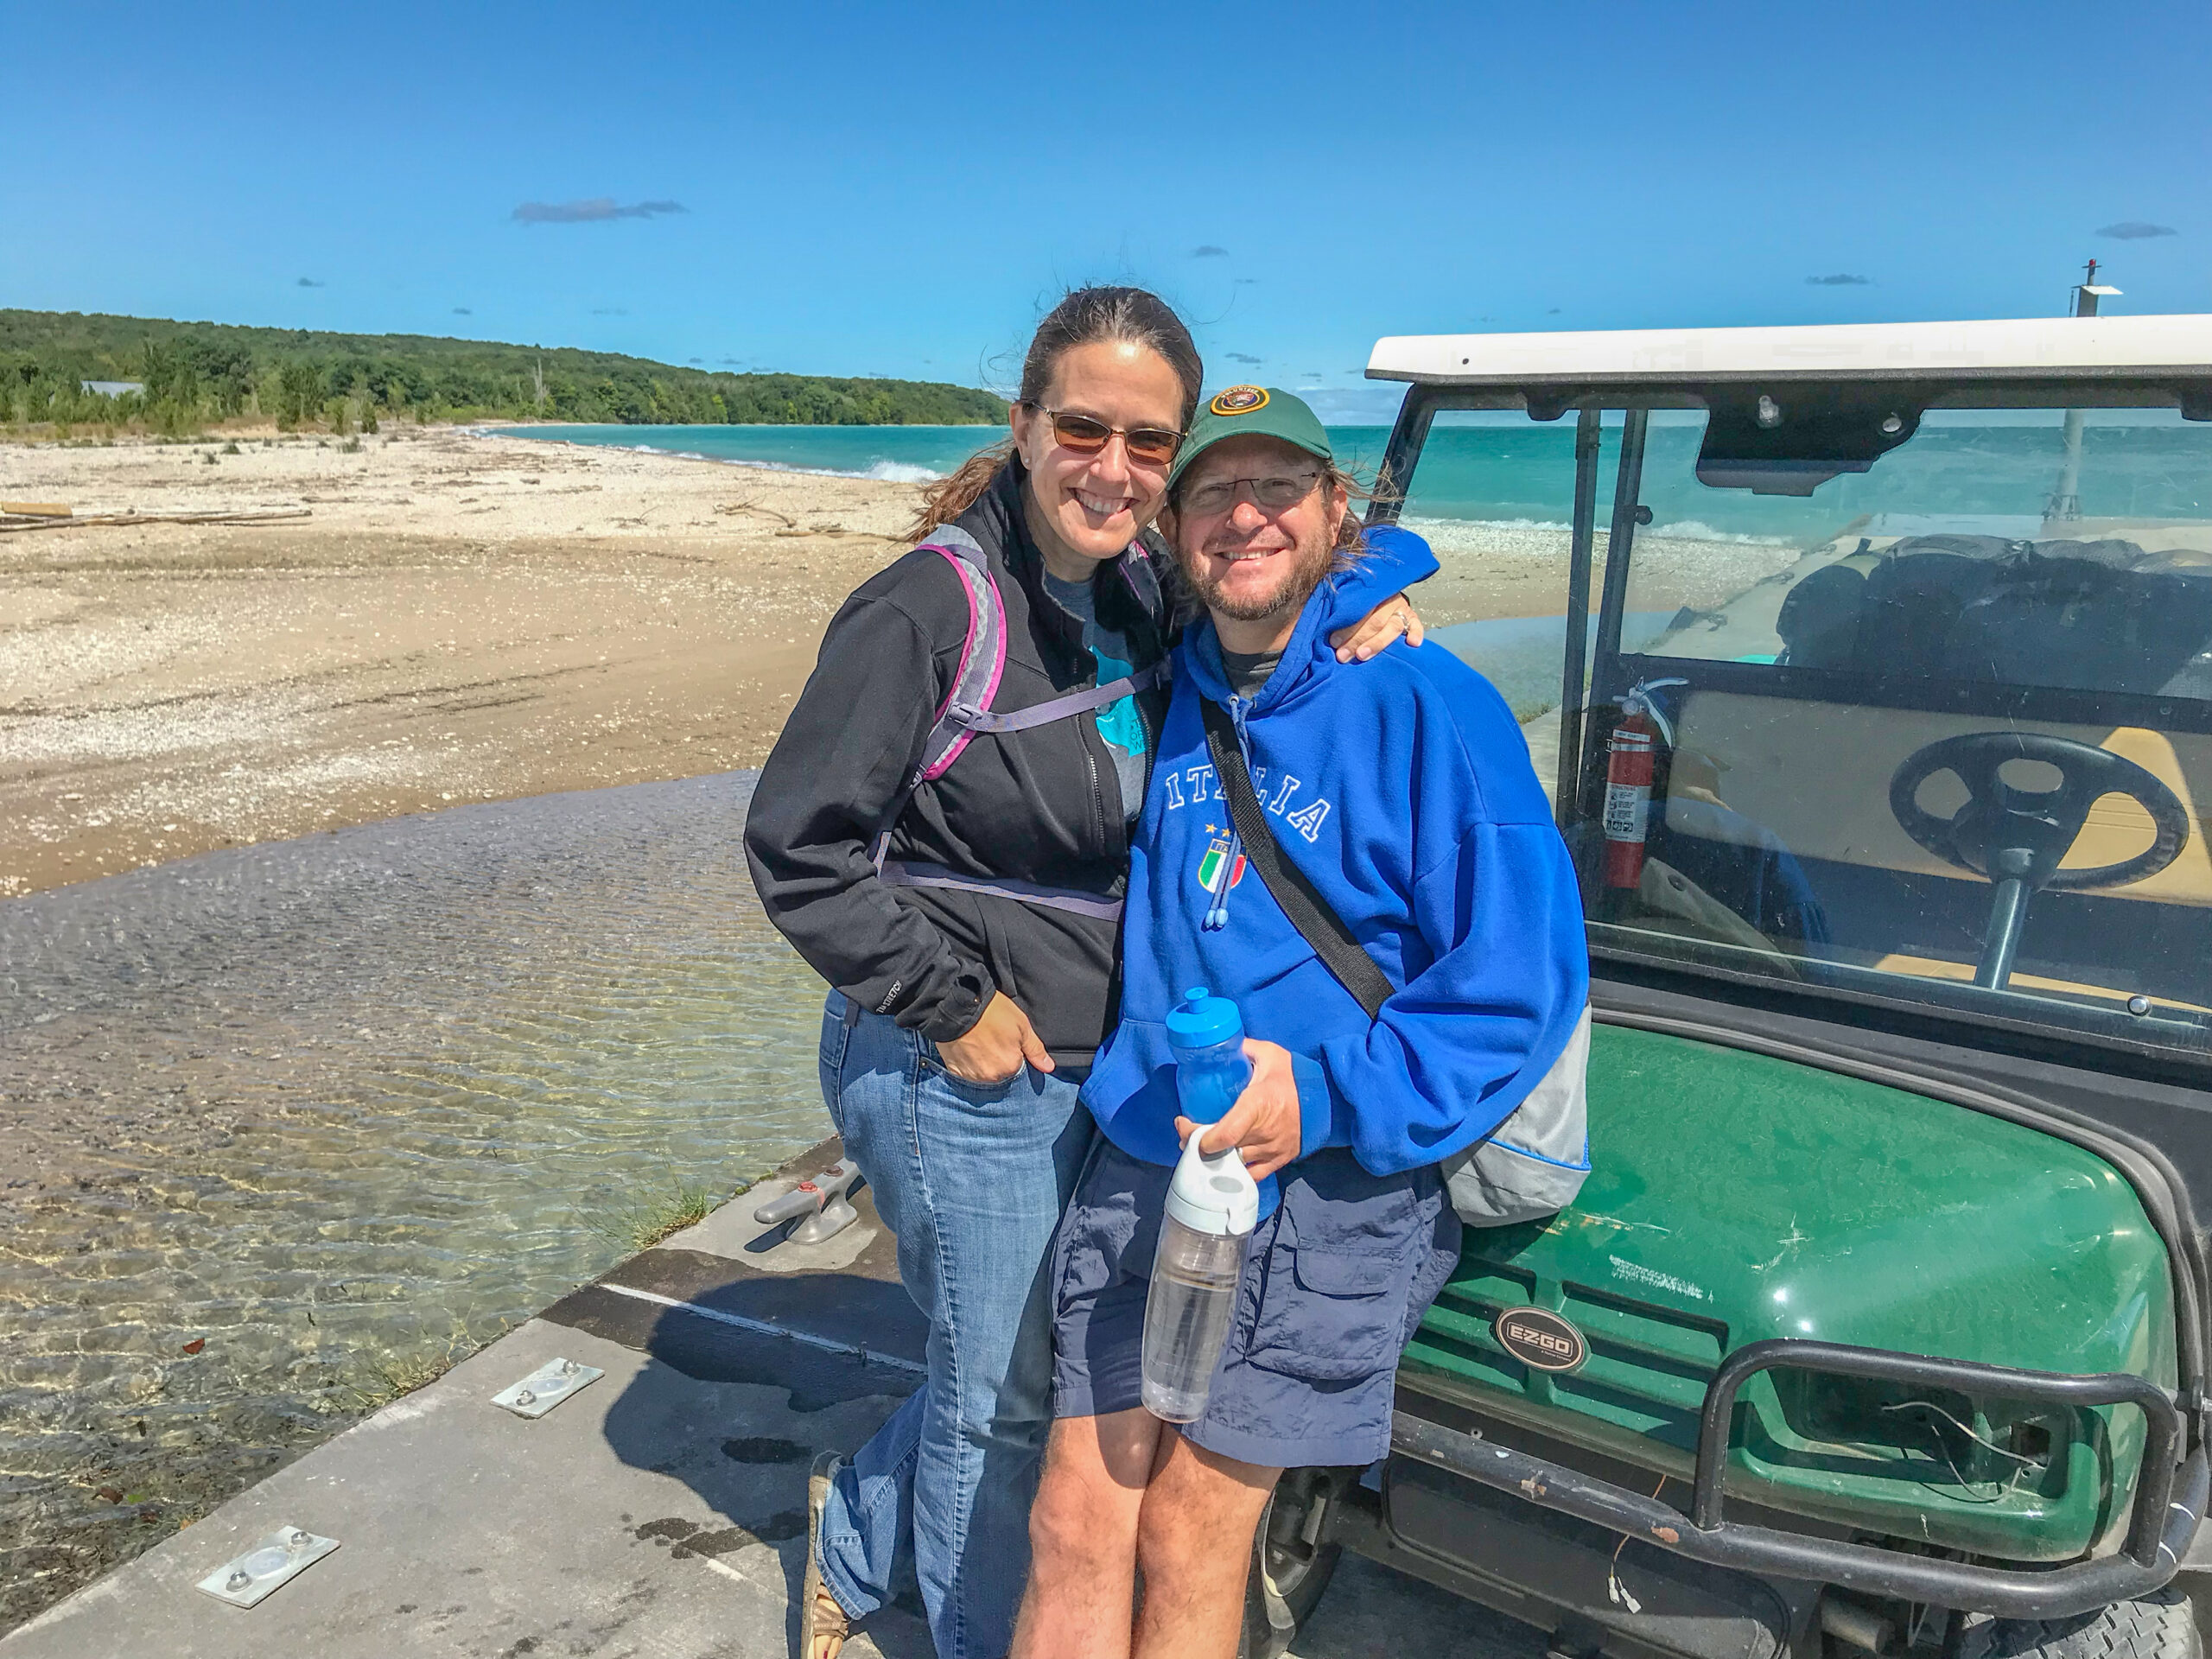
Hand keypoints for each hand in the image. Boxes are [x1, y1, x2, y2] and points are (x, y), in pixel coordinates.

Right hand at [935, 990, 1053, 1084]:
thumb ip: (1035, 1050)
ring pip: (982, 1072)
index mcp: (1010, 1066)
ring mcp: (971, 1075)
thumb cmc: (992, 1012)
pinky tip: (965, 1046)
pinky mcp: (954, 1071)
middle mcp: (991, 1076)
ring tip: (976, 1040)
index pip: (1017, 1064)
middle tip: (989, 1037)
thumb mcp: (1021, 1025)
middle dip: (997, 1058)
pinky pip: (964, 1072)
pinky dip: (966, 1062)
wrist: (957, 1005)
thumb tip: (1049, 1068)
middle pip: (999, 1071)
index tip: (1004, 1036)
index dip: (1011, 1050)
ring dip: (981, 1061)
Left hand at [1174, 1039, 1301, 1181]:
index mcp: (1258, 1104)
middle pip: (1223, 1151)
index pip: (1226, 1135)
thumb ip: (1242, 1049)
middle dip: (1197, 1145)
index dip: (1199, 1137)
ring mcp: (1273, 1150)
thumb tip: (1216, 1045)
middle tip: (1186, 1134)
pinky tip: (1221, 1162)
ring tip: (1202, 1146)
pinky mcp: (1280, 1160)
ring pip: (1234, 1165)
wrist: (1326, 1097)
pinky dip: (1233, 1172)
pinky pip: (1251, 1176)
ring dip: (1213, 1159)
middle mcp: (1264, 1132)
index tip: (1184, 1126)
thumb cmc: (1292, 1075)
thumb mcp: (1268, 1054)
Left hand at [1330, 592, 1424, 662]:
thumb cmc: (1355, 602)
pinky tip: (1413, 643)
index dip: (1346, 627)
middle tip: (1342, 655)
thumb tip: (1325, 630)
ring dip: (1377, 643)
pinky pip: (1417, 624)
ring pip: (1392, 626)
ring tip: (1362, 655)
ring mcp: (1401, 607)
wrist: (1377, 591)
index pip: (1358, 610)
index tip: (1333, 642)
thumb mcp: (1347, 600)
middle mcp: (1386, 599)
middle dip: (1356, 640)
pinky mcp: (1412, 616)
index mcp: (1368, 592)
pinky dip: (1417, 633)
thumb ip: (1339, 611)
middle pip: (1374, 621)